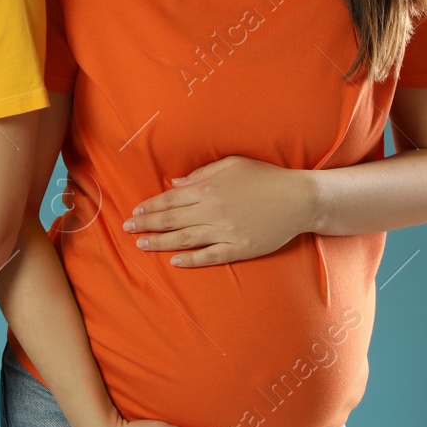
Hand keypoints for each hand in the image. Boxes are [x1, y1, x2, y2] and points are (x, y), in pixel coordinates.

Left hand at [125, 156, 315, 266]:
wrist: (299, 199)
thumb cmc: (264, 177)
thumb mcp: (231, 165)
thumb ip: (201, 174)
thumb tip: (174, 183)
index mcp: (209, 188)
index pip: (170, 200)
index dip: (150, 207)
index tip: (134, 212)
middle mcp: (213, 210)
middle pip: (172, 220)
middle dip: (147, 224)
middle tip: (127, 228)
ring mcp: (226, 231)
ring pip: (186, 239)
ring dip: (160, 242)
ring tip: (141, 244)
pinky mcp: (240, 248)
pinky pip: (210, 256)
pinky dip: (191, 259)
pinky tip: (175, 261)